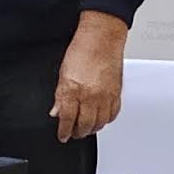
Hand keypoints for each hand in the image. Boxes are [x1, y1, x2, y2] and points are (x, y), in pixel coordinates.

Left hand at [50, 10, 127, 141]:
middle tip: (74, 133)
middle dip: (78, 132)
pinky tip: (101, 119)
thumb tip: (57, 111)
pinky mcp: (117, 93)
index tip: (62, 135)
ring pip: (100, 122)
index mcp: (74, 90)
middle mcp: (91, 95)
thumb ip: (60, 95)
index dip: (64, 131)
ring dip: (93, 128)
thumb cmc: (82, 50)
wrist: (102, 38)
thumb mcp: (63, 73)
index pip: (67, 119)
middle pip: (85, 124)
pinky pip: (113, 114)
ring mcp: (106, 96)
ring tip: (86, 129)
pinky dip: (106, 120)